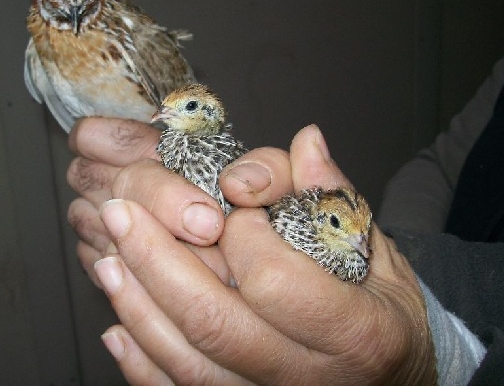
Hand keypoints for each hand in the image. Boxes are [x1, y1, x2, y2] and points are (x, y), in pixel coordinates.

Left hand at [92, 124, 437, 384]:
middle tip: (120, 212)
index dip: (240, 236)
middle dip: (157, 259)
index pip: (274, 280)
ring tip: (108, 258)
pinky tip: (117, 327)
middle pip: (215, 322)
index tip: (231, 207)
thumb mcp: (372, 246)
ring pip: (190, 365)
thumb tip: (306, 142)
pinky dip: (144, 364)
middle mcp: (311, 379)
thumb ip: (333, 194)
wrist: (394, 379)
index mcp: (356, 329)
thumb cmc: (382, 307)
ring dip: (140, 307)